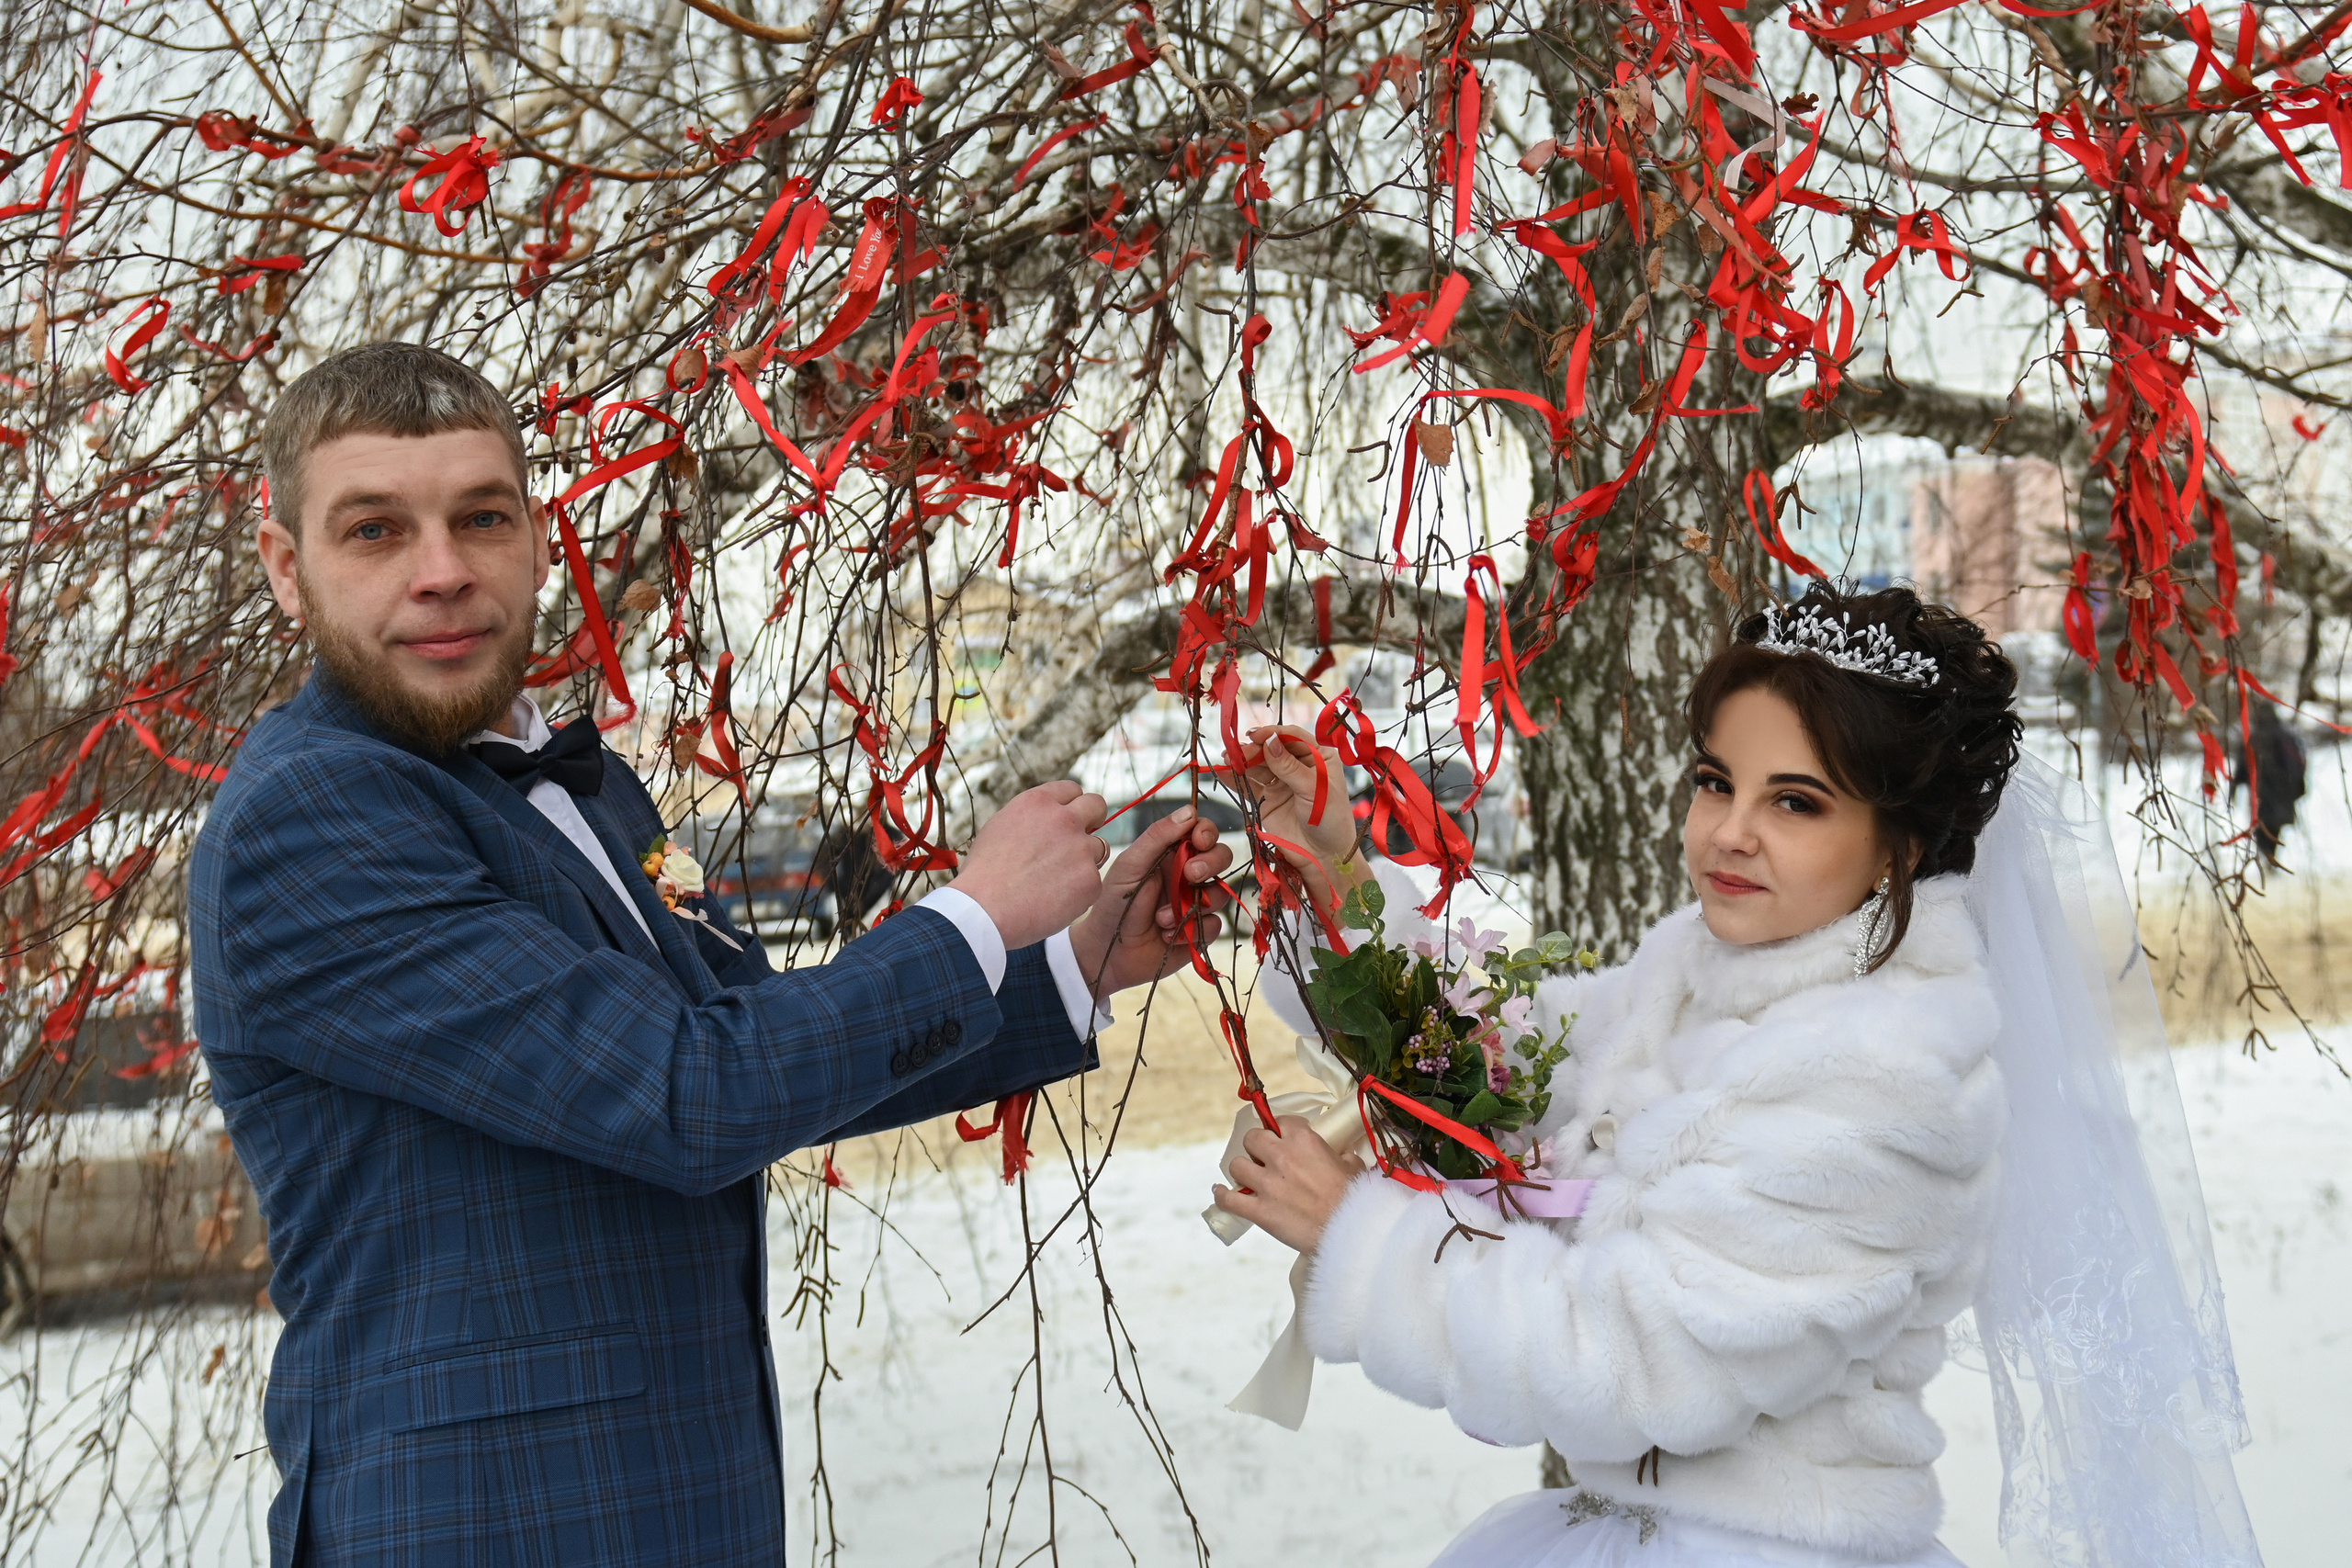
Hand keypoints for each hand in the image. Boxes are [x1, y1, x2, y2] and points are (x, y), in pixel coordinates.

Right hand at [948, 780, 1107, 949]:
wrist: (984, 910)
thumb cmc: (983, 874)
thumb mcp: (999, 828)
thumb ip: (1030, 818)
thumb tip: (1045, 820)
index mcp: (1038, 803)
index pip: (1071, 789)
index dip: (1071, 805)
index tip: (1069, 818)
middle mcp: (1064, 819)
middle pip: (1097, 805)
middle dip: (1094, 818)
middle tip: (1082, 837)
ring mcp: (1080, 849)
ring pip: (1099, 847)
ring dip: (1084, 859)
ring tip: (1056, 880)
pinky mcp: (1090, 879)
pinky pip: (1093, 881)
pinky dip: (1080, 891)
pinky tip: (1055, 901)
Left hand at [1065, 806, 1233, 999]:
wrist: (1105, 953)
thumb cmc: (1113, 904)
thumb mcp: (1130, 865)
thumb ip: (1157, 837)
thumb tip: (1190, 810)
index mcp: (1171, 854)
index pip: (1202, 832)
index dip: (1207, 832)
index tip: (1199, 839)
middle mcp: (1188, 876)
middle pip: (1221, 857)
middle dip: (1211, 863)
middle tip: (1190, 875)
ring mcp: (1196, 903)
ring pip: (1221, 892)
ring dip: (1192, 905)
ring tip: (1162, 918)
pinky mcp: (1200, 932)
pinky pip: (1215, 926)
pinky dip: (1192, 931)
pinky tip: (1167, 936)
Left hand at [1210, 1115, 1363, 1251]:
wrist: (1350, 1232)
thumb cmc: (1355, 1200)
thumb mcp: (1354, 1167)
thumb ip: (1341, 1157)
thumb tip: (1342, 1157)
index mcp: (1304, 1141)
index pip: (1280, 1122)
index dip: (1280, 1130)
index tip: (1283, 1138)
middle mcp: (1281, 1157)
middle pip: (1252, 1138)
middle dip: (1257, 1147)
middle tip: (1265, 1158)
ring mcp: (1268, 1185)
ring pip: (1236, 1165)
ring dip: (1242, 1171)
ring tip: (1250, 1178)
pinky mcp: (1260, 1211)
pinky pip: (1229, 1199)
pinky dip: (1223, 1196)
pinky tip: (1222, 1193)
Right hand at [1236, 725, 1362, 912]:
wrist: (1323, 856)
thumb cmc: (1330, 820)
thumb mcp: (1314, 790)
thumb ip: (1289, 767)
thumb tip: (1270, 741)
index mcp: (1320, 757)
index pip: (1294, 737)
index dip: (1273, 734)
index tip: (1255, 735)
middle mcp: (1300, 765)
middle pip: (1272, 749)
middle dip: (1254, 749)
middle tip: (1237, 752)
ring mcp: (1282, 782)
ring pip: (1259, 765)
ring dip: (1243, 761)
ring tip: (1227, 760)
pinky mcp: (1268, 798)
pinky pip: (1250, 784)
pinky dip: (1236, 778)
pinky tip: (1223, 771)